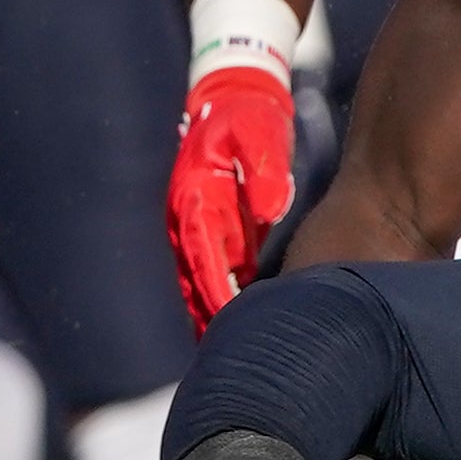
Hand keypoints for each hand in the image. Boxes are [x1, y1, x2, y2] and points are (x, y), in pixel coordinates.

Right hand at [168, 66, 298, 331]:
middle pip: (195, 278)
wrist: (237, 103)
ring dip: (212, 315)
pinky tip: (238, 328)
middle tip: (228, 355)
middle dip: (209, 315)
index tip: (232, 321)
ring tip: (229, 355)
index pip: (205, 254)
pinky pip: (213, 272)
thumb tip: (271, 209)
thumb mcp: (259, 136)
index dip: (217, 290)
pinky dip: (221, 299)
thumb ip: (265, 172)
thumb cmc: (249, 119)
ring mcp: (196, 225)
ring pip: (199, 280)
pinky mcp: (212, 229)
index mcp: (197, 197)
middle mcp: (189, 216)